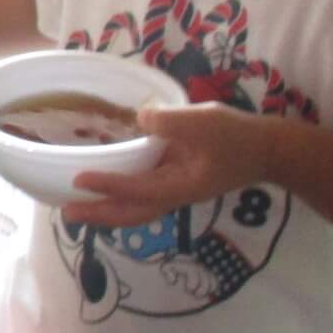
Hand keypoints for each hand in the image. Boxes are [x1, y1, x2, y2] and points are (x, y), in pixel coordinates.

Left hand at [62, 102, 272, 226]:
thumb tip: (141, 118)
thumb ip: (172, 121)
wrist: (267, 150)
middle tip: (65, 212)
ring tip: (77, 207)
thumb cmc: (237, 137)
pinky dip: (120, 197)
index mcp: (180, 185)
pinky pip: (142, 196)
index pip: (136, 189)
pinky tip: (105, 189)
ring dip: (107, 210)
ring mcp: (174, 190)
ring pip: (135, 209)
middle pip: (130, 212)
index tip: (79, 180)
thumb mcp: (205, 122)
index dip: (108, 185)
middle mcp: (173, 194)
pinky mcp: (176, 182)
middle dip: (98, 213)